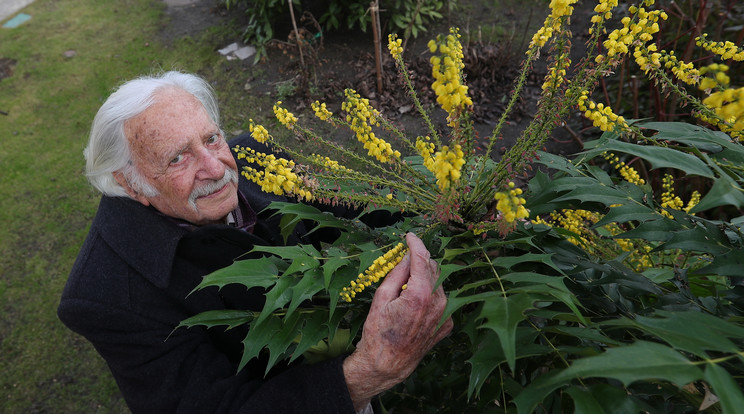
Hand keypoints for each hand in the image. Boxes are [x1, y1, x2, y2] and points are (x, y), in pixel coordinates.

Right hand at [343, 233, 452, 409]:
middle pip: (433, 268)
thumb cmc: (379, 332)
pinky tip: (415, 306)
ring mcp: (445, 314)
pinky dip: (430, 296)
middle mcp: (438, 303)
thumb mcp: (381, 298)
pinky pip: (442, 299)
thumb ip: (397, 272)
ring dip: (425, 280)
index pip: (422, 258)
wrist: (388, 363)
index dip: (416, 243)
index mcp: (420, 295)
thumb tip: (407, 255)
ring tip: (406, 293)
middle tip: (402, 267)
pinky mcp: (447, 323)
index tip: (410, 236)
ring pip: (439, 283)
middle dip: (419, 262)